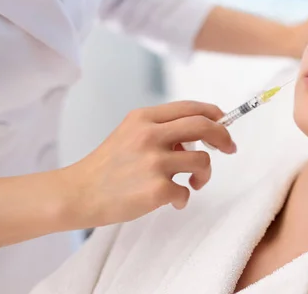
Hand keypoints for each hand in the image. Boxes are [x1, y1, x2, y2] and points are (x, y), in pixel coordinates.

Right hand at [59, 101, 235, 228]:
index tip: (223, 121)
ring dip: (204, 174)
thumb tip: (198, 138)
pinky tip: (170, 200)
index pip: (190, 108)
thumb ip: (160, 130)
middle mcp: (150, 135)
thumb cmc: (106, 166)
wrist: (78, 193)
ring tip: (192, 183)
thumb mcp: (129, 134)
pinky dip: (183, 198)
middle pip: (204, 126)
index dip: (214, 114)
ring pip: (202, 161)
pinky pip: (186, 191)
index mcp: (144, 118)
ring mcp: (154, 162)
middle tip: (229, 148)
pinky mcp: (156, 189)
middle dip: (224, 137)